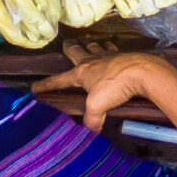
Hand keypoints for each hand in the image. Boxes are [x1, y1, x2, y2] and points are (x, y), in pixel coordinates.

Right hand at [42, 52, 176, 132]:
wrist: (142, 72)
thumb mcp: (98, 106)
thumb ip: (91, 119)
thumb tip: (90, 132)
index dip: (46, 85)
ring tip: (90, 44)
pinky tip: (115, 51)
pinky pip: (114, 48)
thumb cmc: (115, 87)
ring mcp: (109, 55)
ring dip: (91, 45)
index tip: (34, 87)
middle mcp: (92, 61)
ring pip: (95, 46)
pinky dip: (112, 48)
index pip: (59, 80)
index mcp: (82, 73)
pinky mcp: (124, 55)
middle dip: (69, 49)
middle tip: (66, 45)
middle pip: (76, 51)